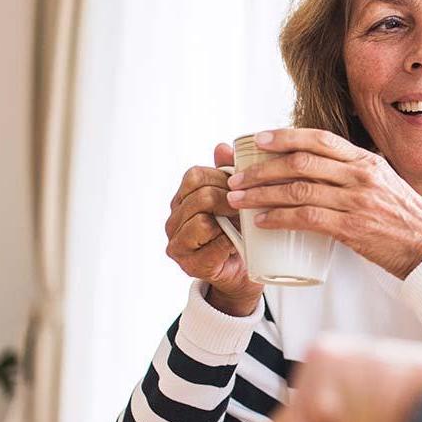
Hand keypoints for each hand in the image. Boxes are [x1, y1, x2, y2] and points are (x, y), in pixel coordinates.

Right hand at [165, 143, 263, 315]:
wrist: (245, 274)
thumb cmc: (240, 233)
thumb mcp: (237, 200)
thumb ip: (228, 173)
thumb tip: (222, 146)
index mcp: (181, 200)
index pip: (195, 175)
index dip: (222, 178)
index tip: (244, 187)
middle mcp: (173, 220)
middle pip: (199, 195)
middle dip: (229, 199)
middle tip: (248, 206)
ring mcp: (177, 244)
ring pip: (201, 219)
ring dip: (228, 220)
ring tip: (244, 224)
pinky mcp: (188, 264)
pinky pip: (209, 244)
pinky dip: (227, 241)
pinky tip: (238, 242)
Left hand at [224, 129, 421, 279]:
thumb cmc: (409, 223)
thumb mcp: (386, 186)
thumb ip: (358, 177)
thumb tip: (324, 174)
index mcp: (368, 161)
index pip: (320, 139)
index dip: (285, 136)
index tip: (258, 139)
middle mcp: (362, 175)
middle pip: (301, 161)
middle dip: (262, 167)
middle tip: (237, 175)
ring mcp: (358, 201)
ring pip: (298, 189)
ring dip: (261, 194)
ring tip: (238, 199)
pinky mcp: (353, 229)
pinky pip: (307, 218)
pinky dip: (279, 218)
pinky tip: (262, 221)